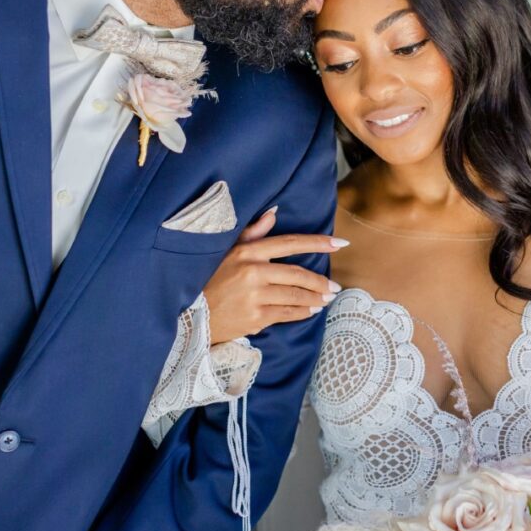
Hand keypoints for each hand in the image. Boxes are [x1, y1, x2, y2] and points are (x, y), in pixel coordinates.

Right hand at [204, 206, 347, 342]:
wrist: (191, 315)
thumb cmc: (208, 279)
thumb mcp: (226, 251)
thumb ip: (251, 233)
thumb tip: (274, 212)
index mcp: (246, 252)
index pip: (289, 243)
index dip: (317, 243)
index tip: (340, 243)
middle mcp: (252, 273)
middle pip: (297, 274)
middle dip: (320, 280)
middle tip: (335, 285)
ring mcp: (255, 297)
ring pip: (296, 296)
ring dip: (316, 297)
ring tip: (327, 297)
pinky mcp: (255, 318)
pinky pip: (287, 314)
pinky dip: (303, 312)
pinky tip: (312, 310)